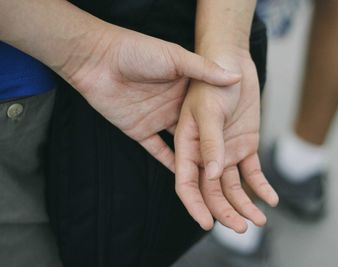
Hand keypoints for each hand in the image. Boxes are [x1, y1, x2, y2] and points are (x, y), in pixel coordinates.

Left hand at [64, 26, 240, 171]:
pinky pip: (157, 150)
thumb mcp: (176, 57)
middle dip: (210, 146)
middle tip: (228, 164)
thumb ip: (205, 70)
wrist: (98, 59)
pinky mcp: (140, 130)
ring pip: (180, 144)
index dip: (222, 124)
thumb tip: (235, 77)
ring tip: (210, 175)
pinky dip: (168, 162)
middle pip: (196, 130)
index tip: (239, 139)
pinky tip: (183, 174)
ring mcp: (157, 119)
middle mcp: (174, 105)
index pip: (208, 110)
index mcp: (185, 88)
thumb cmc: (137, 51)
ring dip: (192, 158)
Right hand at [174, 47, 278, 231]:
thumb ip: (210, 142)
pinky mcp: (245, 146)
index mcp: (188, 146)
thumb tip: (214, 174)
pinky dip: (261, 186)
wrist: (233, 63)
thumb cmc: (213, 81)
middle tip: (242, 228)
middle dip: (225, 212)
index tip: (207, 224)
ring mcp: (225, 151)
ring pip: (232, 187)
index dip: (195, 205)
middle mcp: (205, 153)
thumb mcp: (209, 111)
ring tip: (259, 221)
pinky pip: (252, 172)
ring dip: (244, 205)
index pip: (187, 182)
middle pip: (212, 191)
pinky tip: (270, 199)